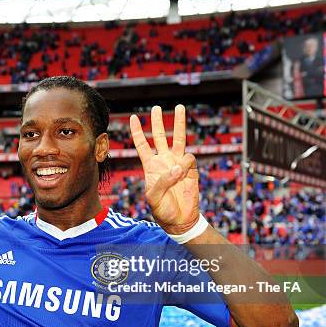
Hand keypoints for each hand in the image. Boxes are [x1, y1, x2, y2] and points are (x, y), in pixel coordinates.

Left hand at [129, 105, 198, 234]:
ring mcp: (178, 163)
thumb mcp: (154, 197)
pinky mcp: (191, 169)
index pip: (142, 145)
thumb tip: (177, 166)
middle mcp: (164, 161)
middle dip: (158, 122)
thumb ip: (162, 181)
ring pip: (178, 139)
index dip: (138, 132)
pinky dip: (186, 164)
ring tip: (179, 107)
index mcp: (151, 166)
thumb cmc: (162, 209)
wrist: (179, 219)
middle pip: (159, 137)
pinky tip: (183, 174)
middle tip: (156, 107)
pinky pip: (189, 159)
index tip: (134, 117)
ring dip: (178, 123)